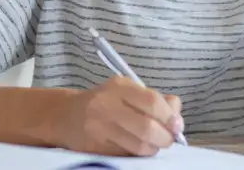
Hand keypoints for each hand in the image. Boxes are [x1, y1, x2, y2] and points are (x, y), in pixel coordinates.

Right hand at [54, 78, 182, 156]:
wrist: (66, 115)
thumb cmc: (105, 102)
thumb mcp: (128, 91)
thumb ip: (155, 100)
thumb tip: (177, 117)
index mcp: (120, 87)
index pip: (152, 102)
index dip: (169, 117)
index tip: (177, 126)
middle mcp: (106, 105)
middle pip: (146, 127)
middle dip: (164, 137)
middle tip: (167, 140)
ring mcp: (98, 128)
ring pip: (138, 145)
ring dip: (152, 148)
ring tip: (153, 145)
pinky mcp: (94, 147)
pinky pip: (125, 154)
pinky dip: (137, 154)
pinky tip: (136, 147)